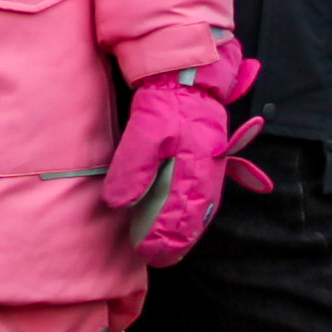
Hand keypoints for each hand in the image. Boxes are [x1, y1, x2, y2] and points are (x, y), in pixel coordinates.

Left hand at [103, 46, 270, 268]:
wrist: (186, 71)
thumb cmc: (165, 100)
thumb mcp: (145, 128)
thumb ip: (133, 167)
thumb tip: (119, 203)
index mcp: (192, 164)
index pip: (177, 211)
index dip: (162, 235)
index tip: (148, 253)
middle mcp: (207, 167)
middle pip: (195, 213)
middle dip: (179, 239)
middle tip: (163, 260)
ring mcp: (212, 160)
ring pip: (205, 204)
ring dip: (192, 228)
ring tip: (179, 248)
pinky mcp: (211, 153)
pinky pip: (211, 189)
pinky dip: (204, 208)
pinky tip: (198, 217)